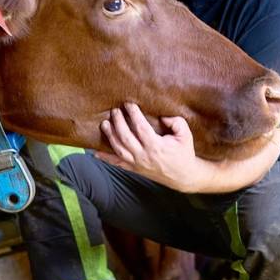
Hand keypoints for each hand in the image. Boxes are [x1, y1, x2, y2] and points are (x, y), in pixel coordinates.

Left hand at [96, 102, 279, 193]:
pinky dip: (105, 157)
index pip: (139, 127)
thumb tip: (162, 115)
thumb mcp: (185, 135)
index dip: (132, 114)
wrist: (184, 176)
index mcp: (155, 145)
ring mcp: (137, 163)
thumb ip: (175, 122)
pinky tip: (94, 151)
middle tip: (115, 109)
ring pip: (118, 148)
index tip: (128, 103)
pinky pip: (117, 163)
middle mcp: (143, 155)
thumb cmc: (185, 152)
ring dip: (110, 135)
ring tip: (105, 122)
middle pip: (125, 136)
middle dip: (118, 121)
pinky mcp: (134, 169)